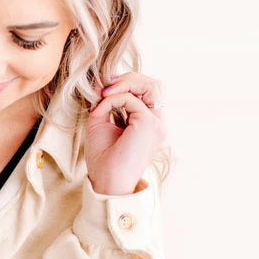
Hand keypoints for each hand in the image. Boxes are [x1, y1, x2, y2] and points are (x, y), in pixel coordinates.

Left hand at [84, 73, 167, 195]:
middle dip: (129, 79)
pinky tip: (101, 110)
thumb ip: (105, 103)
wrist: (105, 179)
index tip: (103, 89)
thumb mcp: (101, 123)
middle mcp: (157, 123)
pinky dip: (113, 99)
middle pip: (153, 84)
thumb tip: (101, 84)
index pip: (147, 92)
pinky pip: (131, 99)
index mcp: (148, 123)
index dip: (127, 84)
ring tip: (104, 93)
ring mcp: (156, 123)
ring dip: (125, 83)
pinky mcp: (148, 124)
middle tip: (105, 86)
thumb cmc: (103, 158)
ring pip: (150, 85)